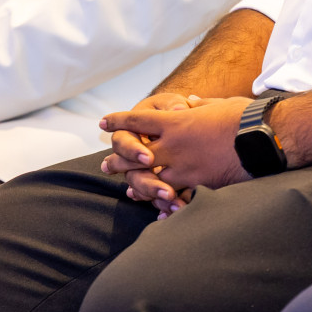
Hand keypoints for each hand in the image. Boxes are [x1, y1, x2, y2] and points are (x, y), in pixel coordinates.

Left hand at [100, 96, 251, 196]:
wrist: (262, 137)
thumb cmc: (243, 116)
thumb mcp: (218, 104)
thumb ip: (199, 105)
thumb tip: (189, 102)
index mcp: (176, 121)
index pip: (137, 120)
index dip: (118, 121)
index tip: (104, 122)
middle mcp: (173, 145)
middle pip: (134, 154)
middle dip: (118, 159)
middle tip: (106, 164)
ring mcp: (183, 167)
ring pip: (148, 179)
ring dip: (135, 184)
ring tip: (127, 189)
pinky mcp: (196, 183)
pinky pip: (173, 195)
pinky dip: (163, 203)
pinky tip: (156, 208)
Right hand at [101, 92, 203, 217]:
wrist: (188, 121)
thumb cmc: (173, 107)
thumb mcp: (172, 102)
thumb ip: (173, 105)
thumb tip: (178, 109)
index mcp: (131, 131)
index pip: (123, 142)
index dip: (132, 151)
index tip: (149, 159)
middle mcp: (132, 153)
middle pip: (129, 171)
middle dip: (145, 181)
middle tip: (163, 188)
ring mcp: (142, 169)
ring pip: (140, 187)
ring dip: (154, 194)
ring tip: (172, 200)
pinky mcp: (156, 180)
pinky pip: (153, 196)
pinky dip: (163, 204)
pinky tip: (174, 209)